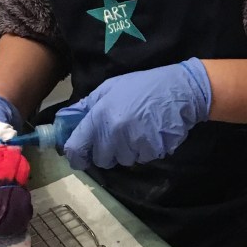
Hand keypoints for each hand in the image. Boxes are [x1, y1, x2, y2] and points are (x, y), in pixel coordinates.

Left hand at [62, 58, 210, 170]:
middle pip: (101, 159)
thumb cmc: (143, 86)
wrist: (182, 90)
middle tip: (118, 135)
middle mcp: (116, 133)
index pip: (77, 147)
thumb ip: (86, 106)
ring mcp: (136, 144)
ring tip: (138, 130)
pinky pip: (142, 159)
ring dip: (127, 151)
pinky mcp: (153, 151)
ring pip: (122, 160)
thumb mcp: (110, 87)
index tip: (79, 157)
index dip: (76, 155)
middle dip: (107, 151)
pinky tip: (151, 133)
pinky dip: (145, 150)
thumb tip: (64, 120)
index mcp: (101, 115)